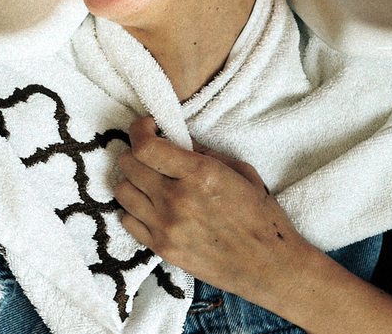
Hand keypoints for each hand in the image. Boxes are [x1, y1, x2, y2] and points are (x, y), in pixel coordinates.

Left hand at [114, 116, 307, 301]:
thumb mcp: (240, 171)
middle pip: (129, 164)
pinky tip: (151, 205)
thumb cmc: (261, 216)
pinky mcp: (162, 249)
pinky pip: (127, 220)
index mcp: (200, 175)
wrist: (268, 266)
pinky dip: (134, 208)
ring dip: (133, 179)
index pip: (145, 146)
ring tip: (151, 179)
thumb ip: (203, 152)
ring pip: (123, 191)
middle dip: (136, 151)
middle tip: (151, 152)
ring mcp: (166, 227)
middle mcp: (177, 200)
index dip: (139, 129)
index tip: (148, 126)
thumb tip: (175, 138)